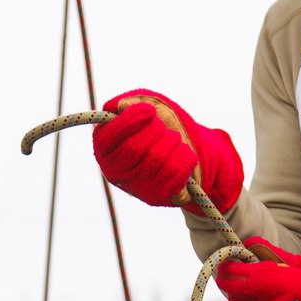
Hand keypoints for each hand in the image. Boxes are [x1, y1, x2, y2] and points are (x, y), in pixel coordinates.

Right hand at [92, 89, 243, 215]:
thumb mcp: (151, 107)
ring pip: (155, 161)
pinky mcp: (158, 198)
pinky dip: (185, 157)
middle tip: (165, 127)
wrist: (194, 150)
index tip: (149, 110)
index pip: (105, 139)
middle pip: (133, 149)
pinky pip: (173, 174)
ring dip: (172, 142)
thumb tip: (121, 106)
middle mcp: (116, 172)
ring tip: (176, 140)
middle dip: (155, 131)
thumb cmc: (166, 126)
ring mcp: (136, 188)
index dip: (127, 122)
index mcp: (106, 149)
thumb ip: (135, 103)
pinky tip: (185, 154)